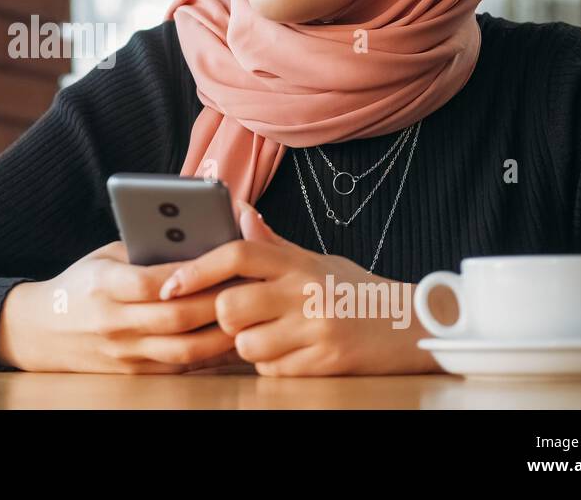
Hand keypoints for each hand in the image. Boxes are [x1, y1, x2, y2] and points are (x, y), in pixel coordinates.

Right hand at [0, 241, 247, 373]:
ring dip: (221, 335)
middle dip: (218, 303)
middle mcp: (113, 321)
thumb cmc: (81, 285)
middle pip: (176, 317)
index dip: (191, 275)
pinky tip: (229, 340)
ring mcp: (124, 351)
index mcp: (104, 284)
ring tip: (246, 316)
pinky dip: (209, 355)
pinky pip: (180, 366)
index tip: (223, 261)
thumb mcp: (104, 257)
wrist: (43, 330)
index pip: (152, 282)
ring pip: (184, 349)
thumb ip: (144, 252)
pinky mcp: (133, 372)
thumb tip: (196, 241)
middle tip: (248, 287)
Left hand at [158, 202, 442, 375]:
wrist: (410, 325)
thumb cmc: (353, 291)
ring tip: (272, 334)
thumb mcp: (314, 260)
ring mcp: (315, 327)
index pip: (237, 253)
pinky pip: (271, 368)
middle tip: (238, 317)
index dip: (198, 269)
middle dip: (224, 318)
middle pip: (231, 306)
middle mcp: (305, 292)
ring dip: (248, 345)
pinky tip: (292, 351)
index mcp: (297, 262)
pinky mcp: (325, 361)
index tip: (170, 283)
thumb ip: (272, 244)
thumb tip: (240, 212)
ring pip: (246, 344)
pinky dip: (272, 364)